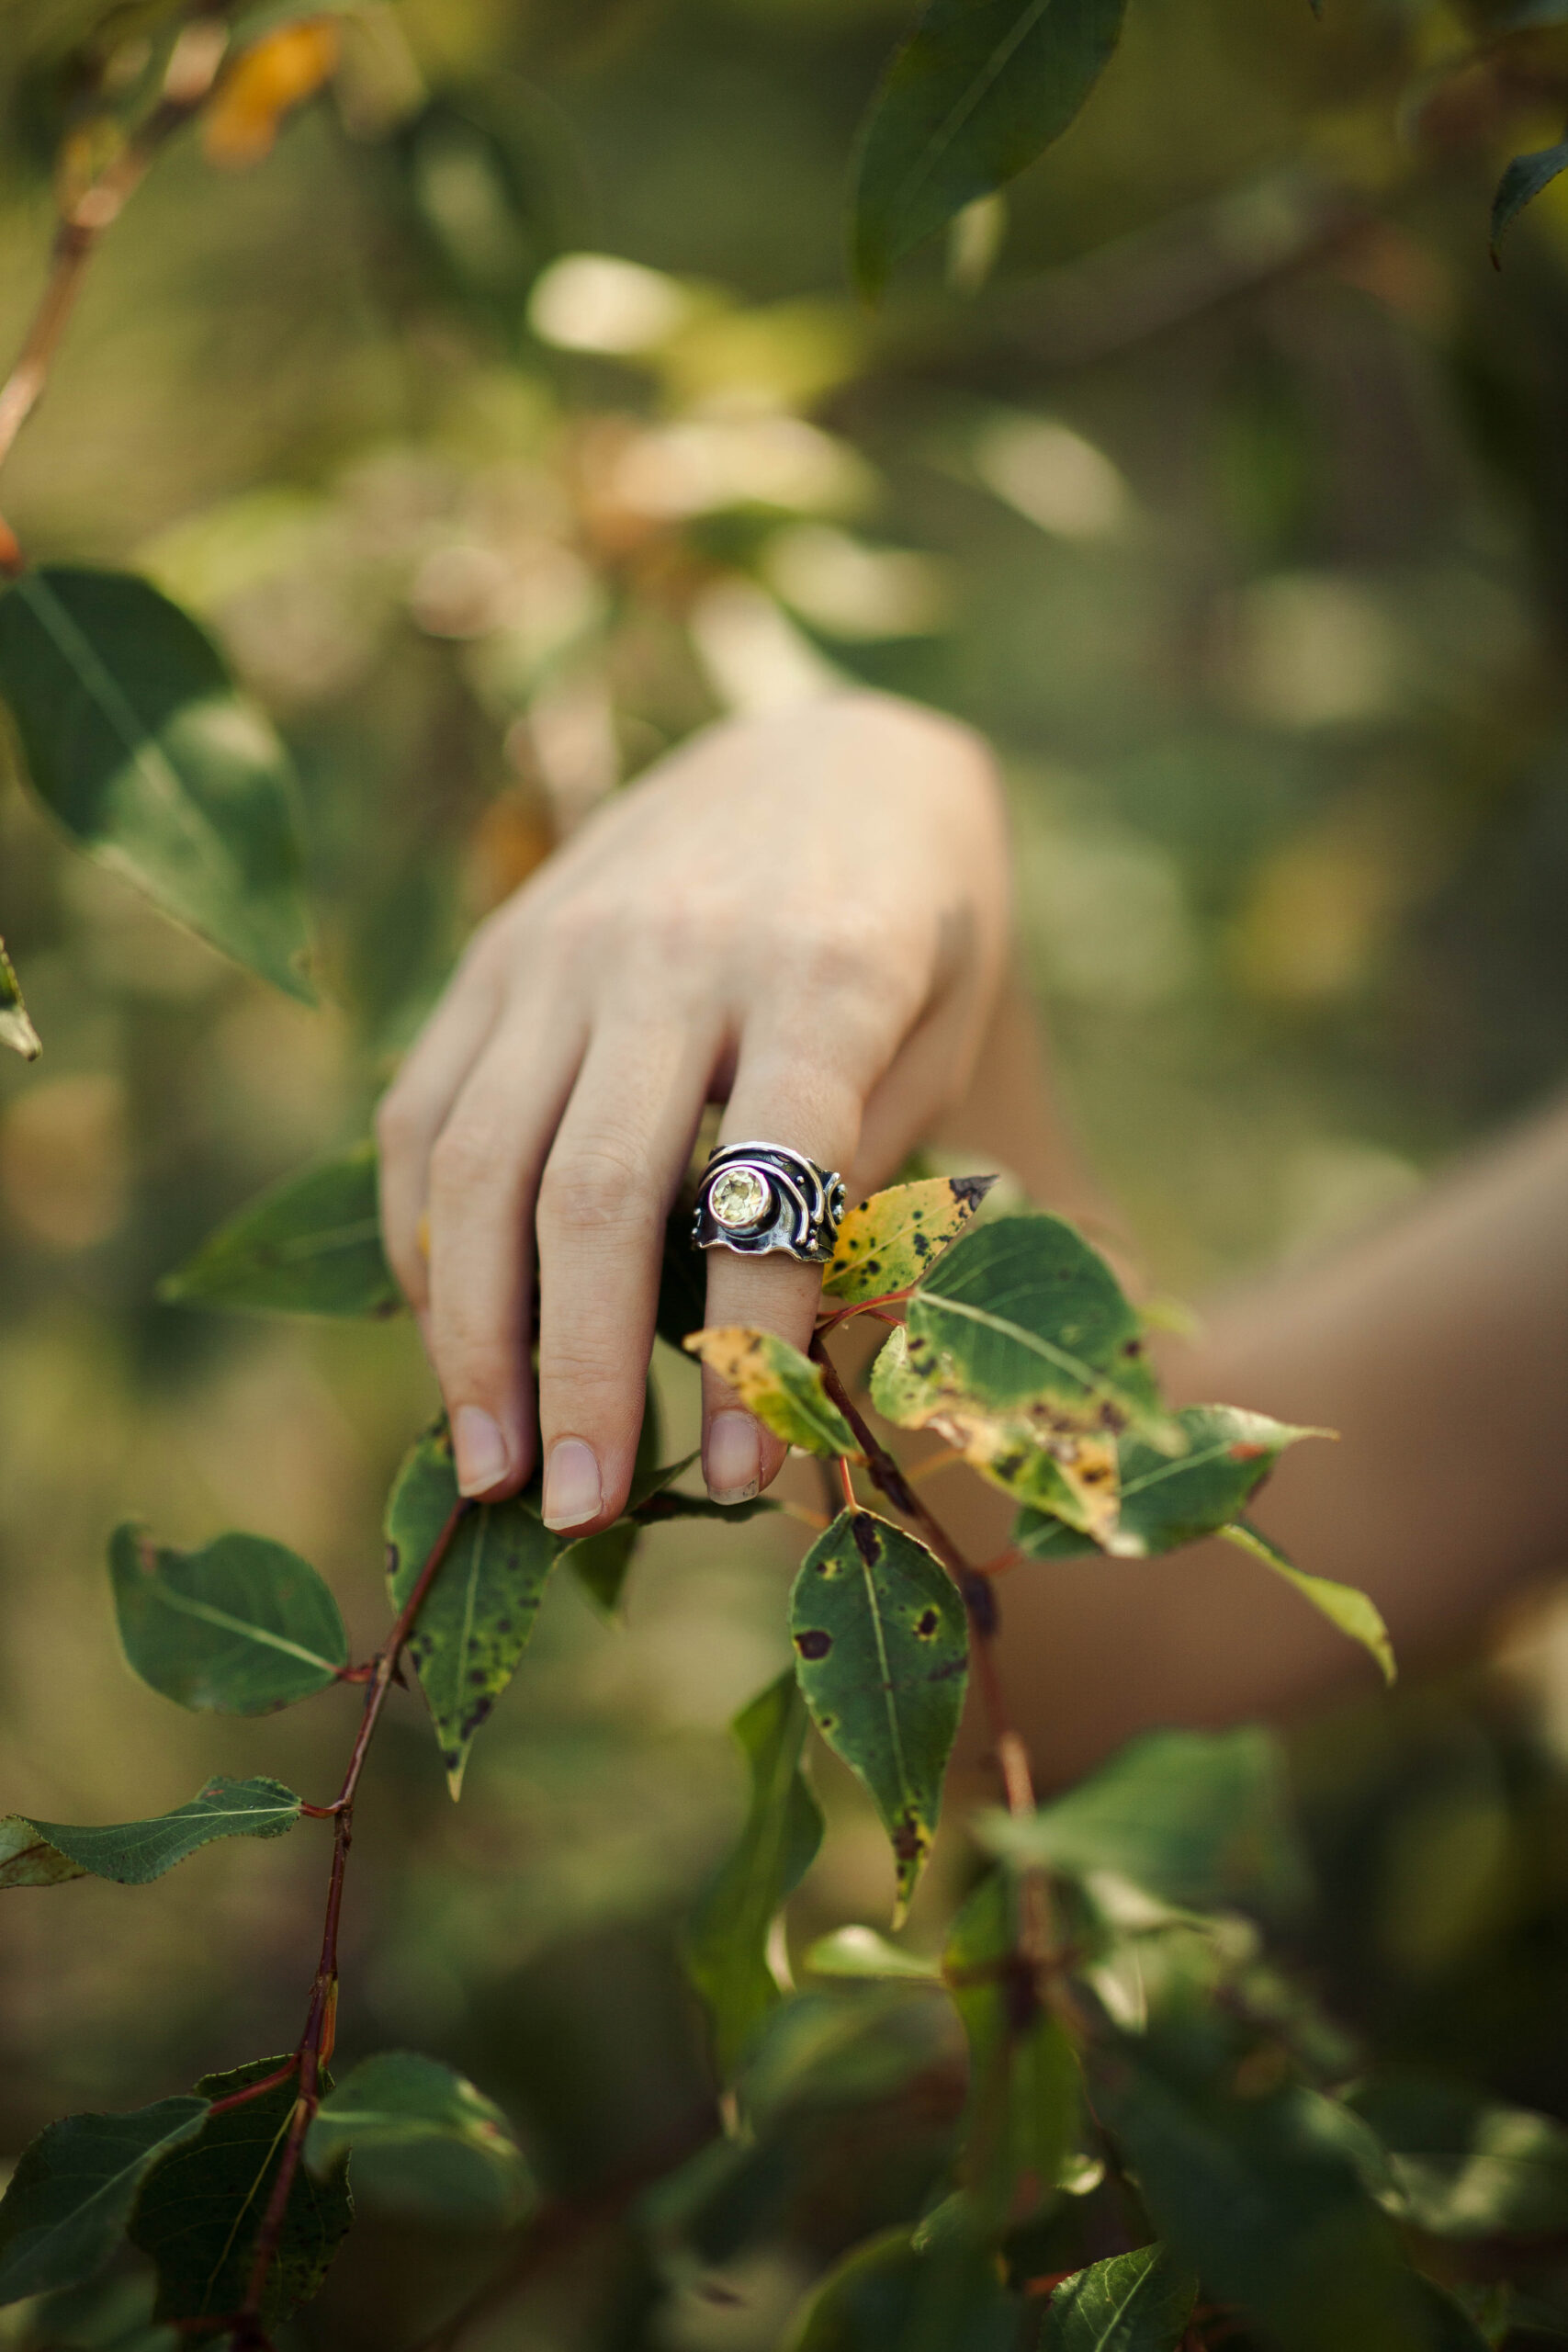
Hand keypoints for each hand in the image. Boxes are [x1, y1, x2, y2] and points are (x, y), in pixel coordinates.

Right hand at [376, 690, 1008, 1530]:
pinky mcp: (499, 951)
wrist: (831, 755)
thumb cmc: (916, 930)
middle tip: (578, 1512)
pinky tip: (449, 1339)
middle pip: (595, 1193)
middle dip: (577, 1374)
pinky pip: (425, 1109)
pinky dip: (423, 1239)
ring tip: (491, 1470)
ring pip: (482, 1162)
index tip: (746, 1482)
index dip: (749, 1351)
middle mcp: (677, 953)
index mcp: (829, 975)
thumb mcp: (945, 1035)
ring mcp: (567, 944)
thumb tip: (779, 1365)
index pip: (770, 1191)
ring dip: (473, 1335)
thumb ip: (869, 1176)